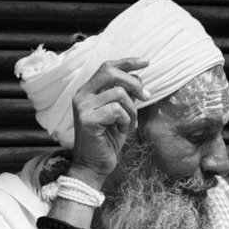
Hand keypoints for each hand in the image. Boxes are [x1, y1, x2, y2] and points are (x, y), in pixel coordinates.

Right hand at [70, 58, 149, 185]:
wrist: (94, 166)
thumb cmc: (107, 141)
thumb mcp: (119, 113)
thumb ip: (124, 95)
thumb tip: (138, 78)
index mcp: (87, 91)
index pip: (107, 67)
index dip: (127, 62)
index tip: (146, 62)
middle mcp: (82, 96)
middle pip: (111, 73)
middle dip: (133, 83)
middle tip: (146, 96)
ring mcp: (83, 107)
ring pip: (118, 94)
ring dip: (132, 110)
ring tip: (129, 124)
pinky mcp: (88, 120)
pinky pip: (117, 110)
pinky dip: (126, 121)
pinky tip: (122, 132)